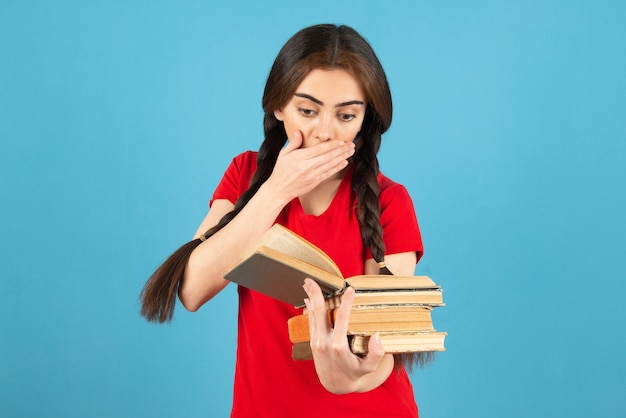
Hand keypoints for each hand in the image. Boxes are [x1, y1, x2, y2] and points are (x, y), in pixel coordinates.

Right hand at [265, 130, 354, 202]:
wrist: (279, 190)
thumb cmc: (280, 171)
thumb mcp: (283, 154)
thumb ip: (293, 143)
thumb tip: (299, 132)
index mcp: (299, 158)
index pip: (319, 150)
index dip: (332, 145)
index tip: (341, 141)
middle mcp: (307, 166)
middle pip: (328, 157)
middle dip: (341, 150)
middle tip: (351, 145)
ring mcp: (312, 175)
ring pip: (330, 165)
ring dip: (342, 157)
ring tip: (351, 152)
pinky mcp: (315, 182)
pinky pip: (328, 173)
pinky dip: (337, 168)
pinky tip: (345, 162)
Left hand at [303, 279, 391, 393]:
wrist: (335, 385)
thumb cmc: (355, 374)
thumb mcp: (369, 368)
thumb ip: (376, 354)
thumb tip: (377, 336)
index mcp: (339, 347)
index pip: (342, 318)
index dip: (346, 302)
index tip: (350, 290)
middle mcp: (325, 342)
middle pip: (319, 312)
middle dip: (316, 294)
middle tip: (311, 279)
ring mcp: (317, 342)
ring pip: (312, 315)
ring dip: (310, 298)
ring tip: (307, 283)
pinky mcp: (313, 342)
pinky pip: (310, 322)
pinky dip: (309, 309)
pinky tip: (308, 299)